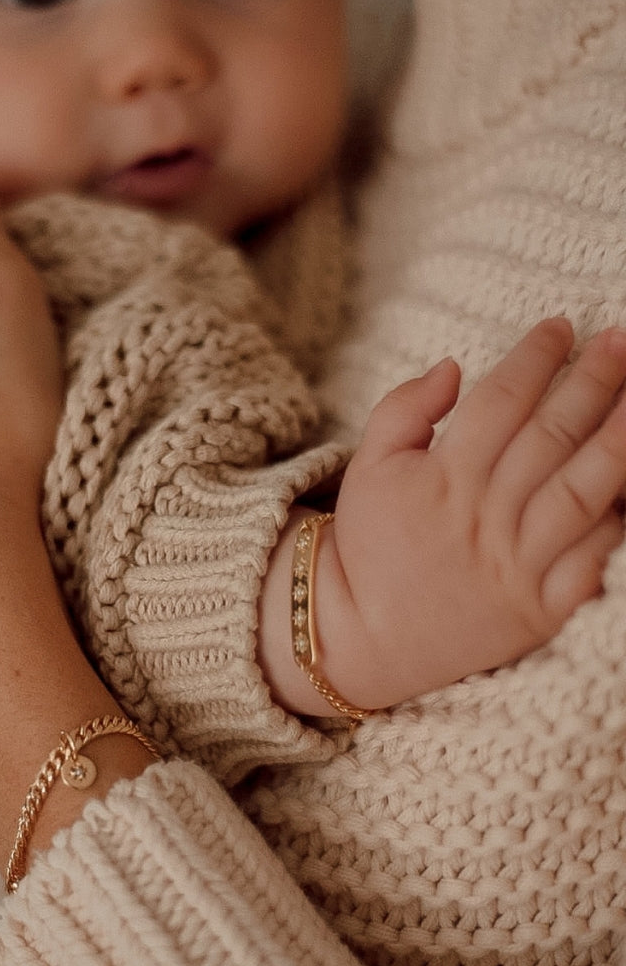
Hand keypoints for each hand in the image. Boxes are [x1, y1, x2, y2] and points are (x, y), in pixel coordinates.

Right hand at [315, 318, 625, 708]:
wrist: (364, 638)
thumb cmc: (371, 547)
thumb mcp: (367, 467)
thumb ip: (404, 409)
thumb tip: (454, 366)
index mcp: (444, 477)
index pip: (501, 400)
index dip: (535, 357)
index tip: (561, 327)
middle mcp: (486, 515)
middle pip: (551, 435)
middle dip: (592, 381)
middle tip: (620, 341)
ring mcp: (517, 565)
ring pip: (583, 491)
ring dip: (618, 439)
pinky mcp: (539, 609)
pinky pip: (592, 563)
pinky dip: (616, 527)